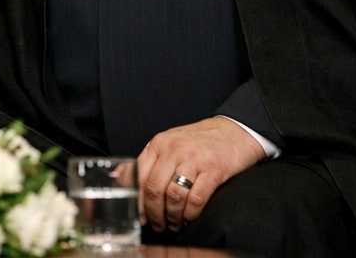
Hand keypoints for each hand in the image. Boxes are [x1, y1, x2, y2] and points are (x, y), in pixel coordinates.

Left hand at [137, 116, 264, 233]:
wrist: (233, 131)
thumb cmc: (200, 141)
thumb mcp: (170, 144)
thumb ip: (149, 161)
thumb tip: (122, 178)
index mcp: (159, 143)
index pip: (139, 174)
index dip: (138, 200)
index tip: (140, 215)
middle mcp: (173, 149)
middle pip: (154, 188)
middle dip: (154, 213)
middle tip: (158, 225)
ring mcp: (194, 159)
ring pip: (173, 195)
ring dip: (172, 217)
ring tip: (174, 224)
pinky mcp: (214, 170)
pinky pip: (196, 199)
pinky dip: (190, 214)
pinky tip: (189, 217)